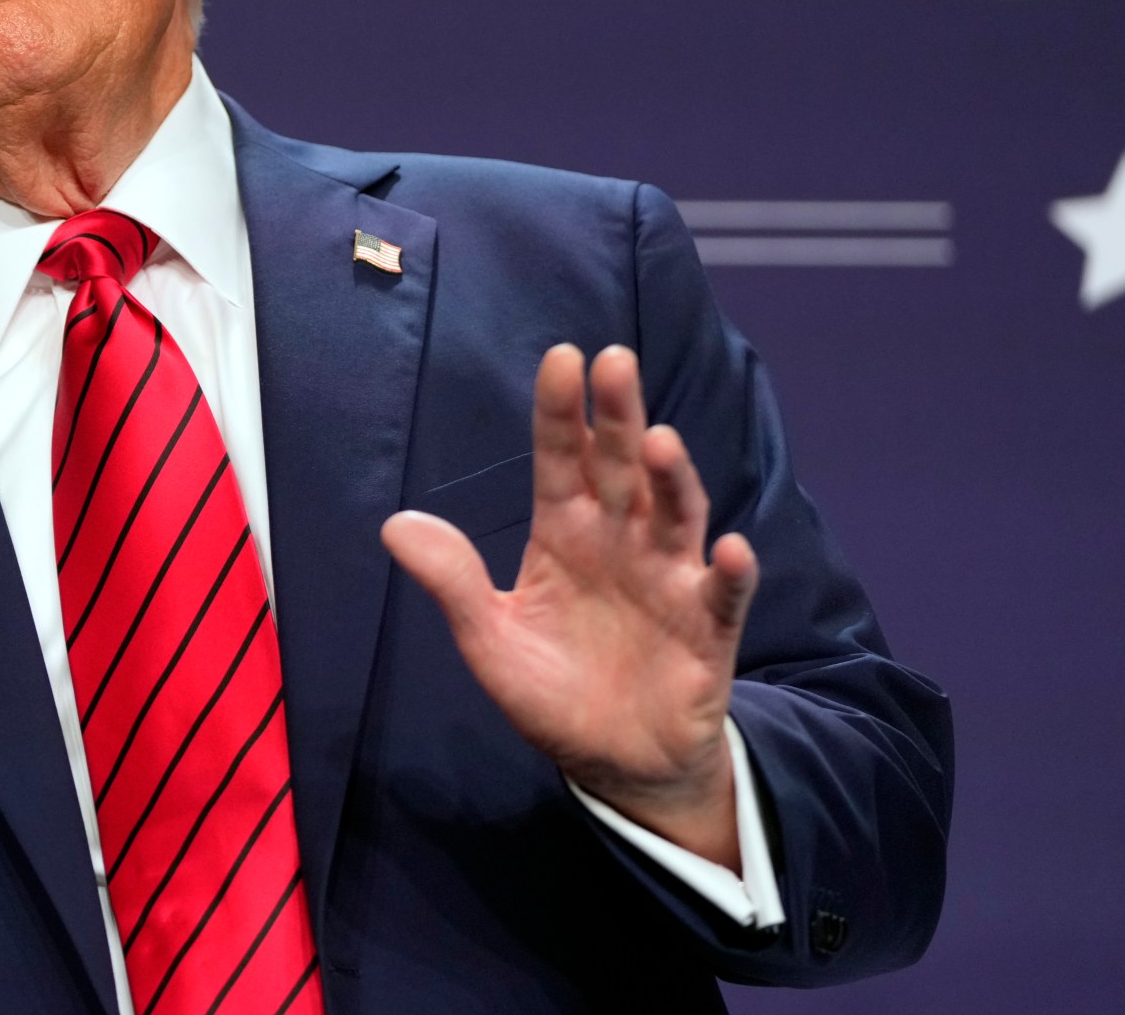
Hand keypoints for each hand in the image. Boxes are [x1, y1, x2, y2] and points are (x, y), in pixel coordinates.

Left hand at [381, 344, 758, 865]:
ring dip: (672, 479)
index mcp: (565, 535)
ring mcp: (669, 579)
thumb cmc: (553, 693)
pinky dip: (730, 572)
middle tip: (615, 361)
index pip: (560, 462)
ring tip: (659, 442)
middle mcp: (620, 542)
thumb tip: (394, 524)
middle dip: (618, 416)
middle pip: (621, 468)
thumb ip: (454, 583)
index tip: (561, 359)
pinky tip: (728, 548)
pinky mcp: (708, 628)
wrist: (615, 764)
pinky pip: (723, 595)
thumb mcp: (491, 642)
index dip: (560, 414)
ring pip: (675, 514)